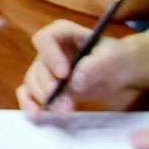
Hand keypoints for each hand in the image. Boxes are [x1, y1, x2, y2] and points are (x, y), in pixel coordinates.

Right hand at [15, 20, 139, 114]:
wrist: (120, 72)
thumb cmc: (115, 58)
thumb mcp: (112, 56)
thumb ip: (95, 65)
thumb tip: (74, 82)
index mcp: (63, 33)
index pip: (46, 39)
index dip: (51, 56)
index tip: (64, 74)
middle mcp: (50, 50)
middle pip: (39, 65)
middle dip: (49, 86)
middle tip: (65, 102)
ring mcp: (46, 69)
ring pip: (32, 82)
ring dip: (45, 99)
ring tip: (65, 111)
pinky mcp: (46, 86)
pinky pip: (28, 93)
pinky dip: (30, 104)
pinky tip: (38, 115)